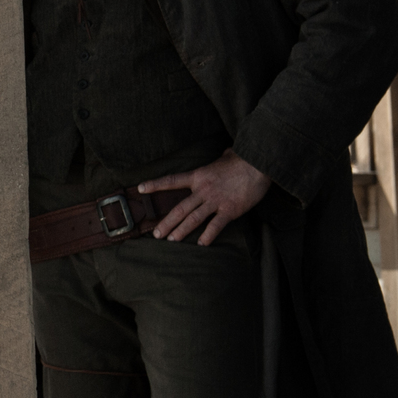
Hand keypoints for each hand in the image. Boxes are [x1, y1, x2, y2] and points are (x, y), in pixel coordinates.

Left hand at [139, 149, 270, 246]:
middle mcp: (203, 190)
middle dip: (166, 222)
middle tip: (156, 234)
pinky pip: (216, 225)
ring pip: (194, 219)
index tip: (140, 189)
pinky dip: (208, 235)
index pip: (171, 181)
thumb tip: (225, 153)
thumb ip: (219, 159)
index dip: (155, 185)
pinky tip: (201, 244)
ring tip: (171, 240)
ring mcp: (216, 201)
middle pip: (180, 208)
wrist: (258, 165)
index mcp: (198, 176)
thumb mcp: (224, 157)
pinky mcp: (230, 210)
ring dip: (181, 231)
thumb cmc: (242, 160)